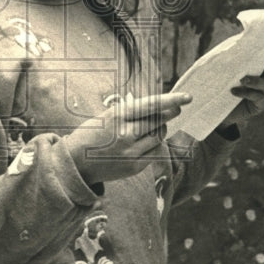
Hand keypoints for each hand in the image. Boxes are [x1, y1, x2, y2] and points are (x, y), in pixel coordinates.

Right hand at [62, 92, 191, 185]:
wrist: (75, 162)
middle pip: (160, 121)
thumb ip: (130, 112)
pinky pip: (155, 152)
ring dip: (160, 129)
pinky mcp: (134, 166)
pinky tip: (143, 142)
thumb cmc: (92, 133)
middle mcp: (126, 134)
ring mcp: (131, 152)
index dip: (171, 100)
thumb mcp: (107, 116)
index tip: (187, 97)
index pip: (151, 105)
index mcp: (118, 116)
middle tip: (174, 110)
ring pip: (159, 136)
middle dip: (169, 114)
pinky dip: (154, 144)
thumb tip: (157, 106)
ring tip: (149, 128)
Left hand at [220, 50, 263, 128]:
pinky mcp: (259, 105)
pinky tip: (233, 92)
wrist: (215, 110)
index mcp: (255, 71)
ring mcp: (262, 94)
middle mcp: (262, 81)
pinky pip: (257, 97)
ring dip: (254, 81)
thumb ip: (226, 63)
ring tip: (242, 80)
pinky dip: (245, 93)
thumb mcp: (222, 74)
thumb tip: (223, 48)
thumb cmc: (219, 88)